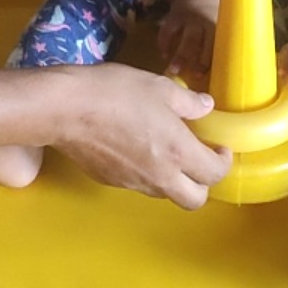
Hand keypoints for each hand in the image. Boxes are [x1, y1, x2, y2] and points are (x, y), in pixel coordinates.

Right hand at [53, 64, 230, 209]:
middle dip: (203, 184)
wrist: (64, 109)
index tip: (219, 147)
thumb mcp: (158, 87)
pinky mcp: (111, 182)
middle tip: (198, 158)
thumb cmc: (115, 92)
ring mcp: (133, 183)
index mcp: (177, 153)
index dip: (223, 162)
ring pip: (166, 194)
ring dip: (174, 179)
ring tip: (166, 151)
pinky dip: (146, 173)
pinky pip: (139, 185)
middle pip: (194, 200)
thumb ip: (188, 101)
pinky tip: (135, 148)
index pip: (214, 174)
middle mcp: (159, 176)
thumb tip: (206, 107)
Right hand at [158, 0, 219, 76]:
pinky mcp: (173, 17)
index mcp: (215, 27)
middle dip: (194, 59)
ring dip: (177, 55)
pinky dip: (164, 44)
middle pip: (198, 42)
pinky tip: (164, 56)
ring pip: (182, 38)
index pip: (213, 44)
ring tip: (171, 70)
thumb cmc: (212, 18)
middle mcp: (202, 23)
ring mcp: (187, 20)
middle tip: (192, 76)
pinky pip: (167, 31)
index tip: (206, 74)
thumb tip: (221, 70)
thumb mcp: (220, 26)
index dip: (209, 59)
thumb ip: (218, 43)